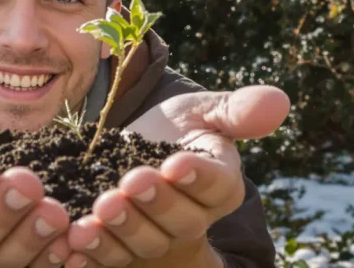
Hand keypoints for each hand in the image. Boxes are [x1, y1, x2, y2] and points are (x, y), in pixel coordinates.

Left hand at [64, 85, 289, 267]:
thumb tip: (279, 102)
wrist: (130, 152)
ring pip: (142, 243)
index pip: (217, 187)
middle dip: (155, 203)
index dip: (197, 178)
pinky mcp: (119, 249)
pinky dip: (92, 254)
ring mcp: (153, 238)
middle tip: (130, 183)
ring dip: (121, 230)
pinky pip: (108, 258)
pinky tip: (73, 243)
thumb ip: (235, 110)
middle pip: (179, 221)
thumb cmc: (173, 132)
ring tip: (99, 210)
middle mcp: (190, 219)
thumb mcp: (200, 112)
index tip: (175, 163)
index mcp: (218, 185)